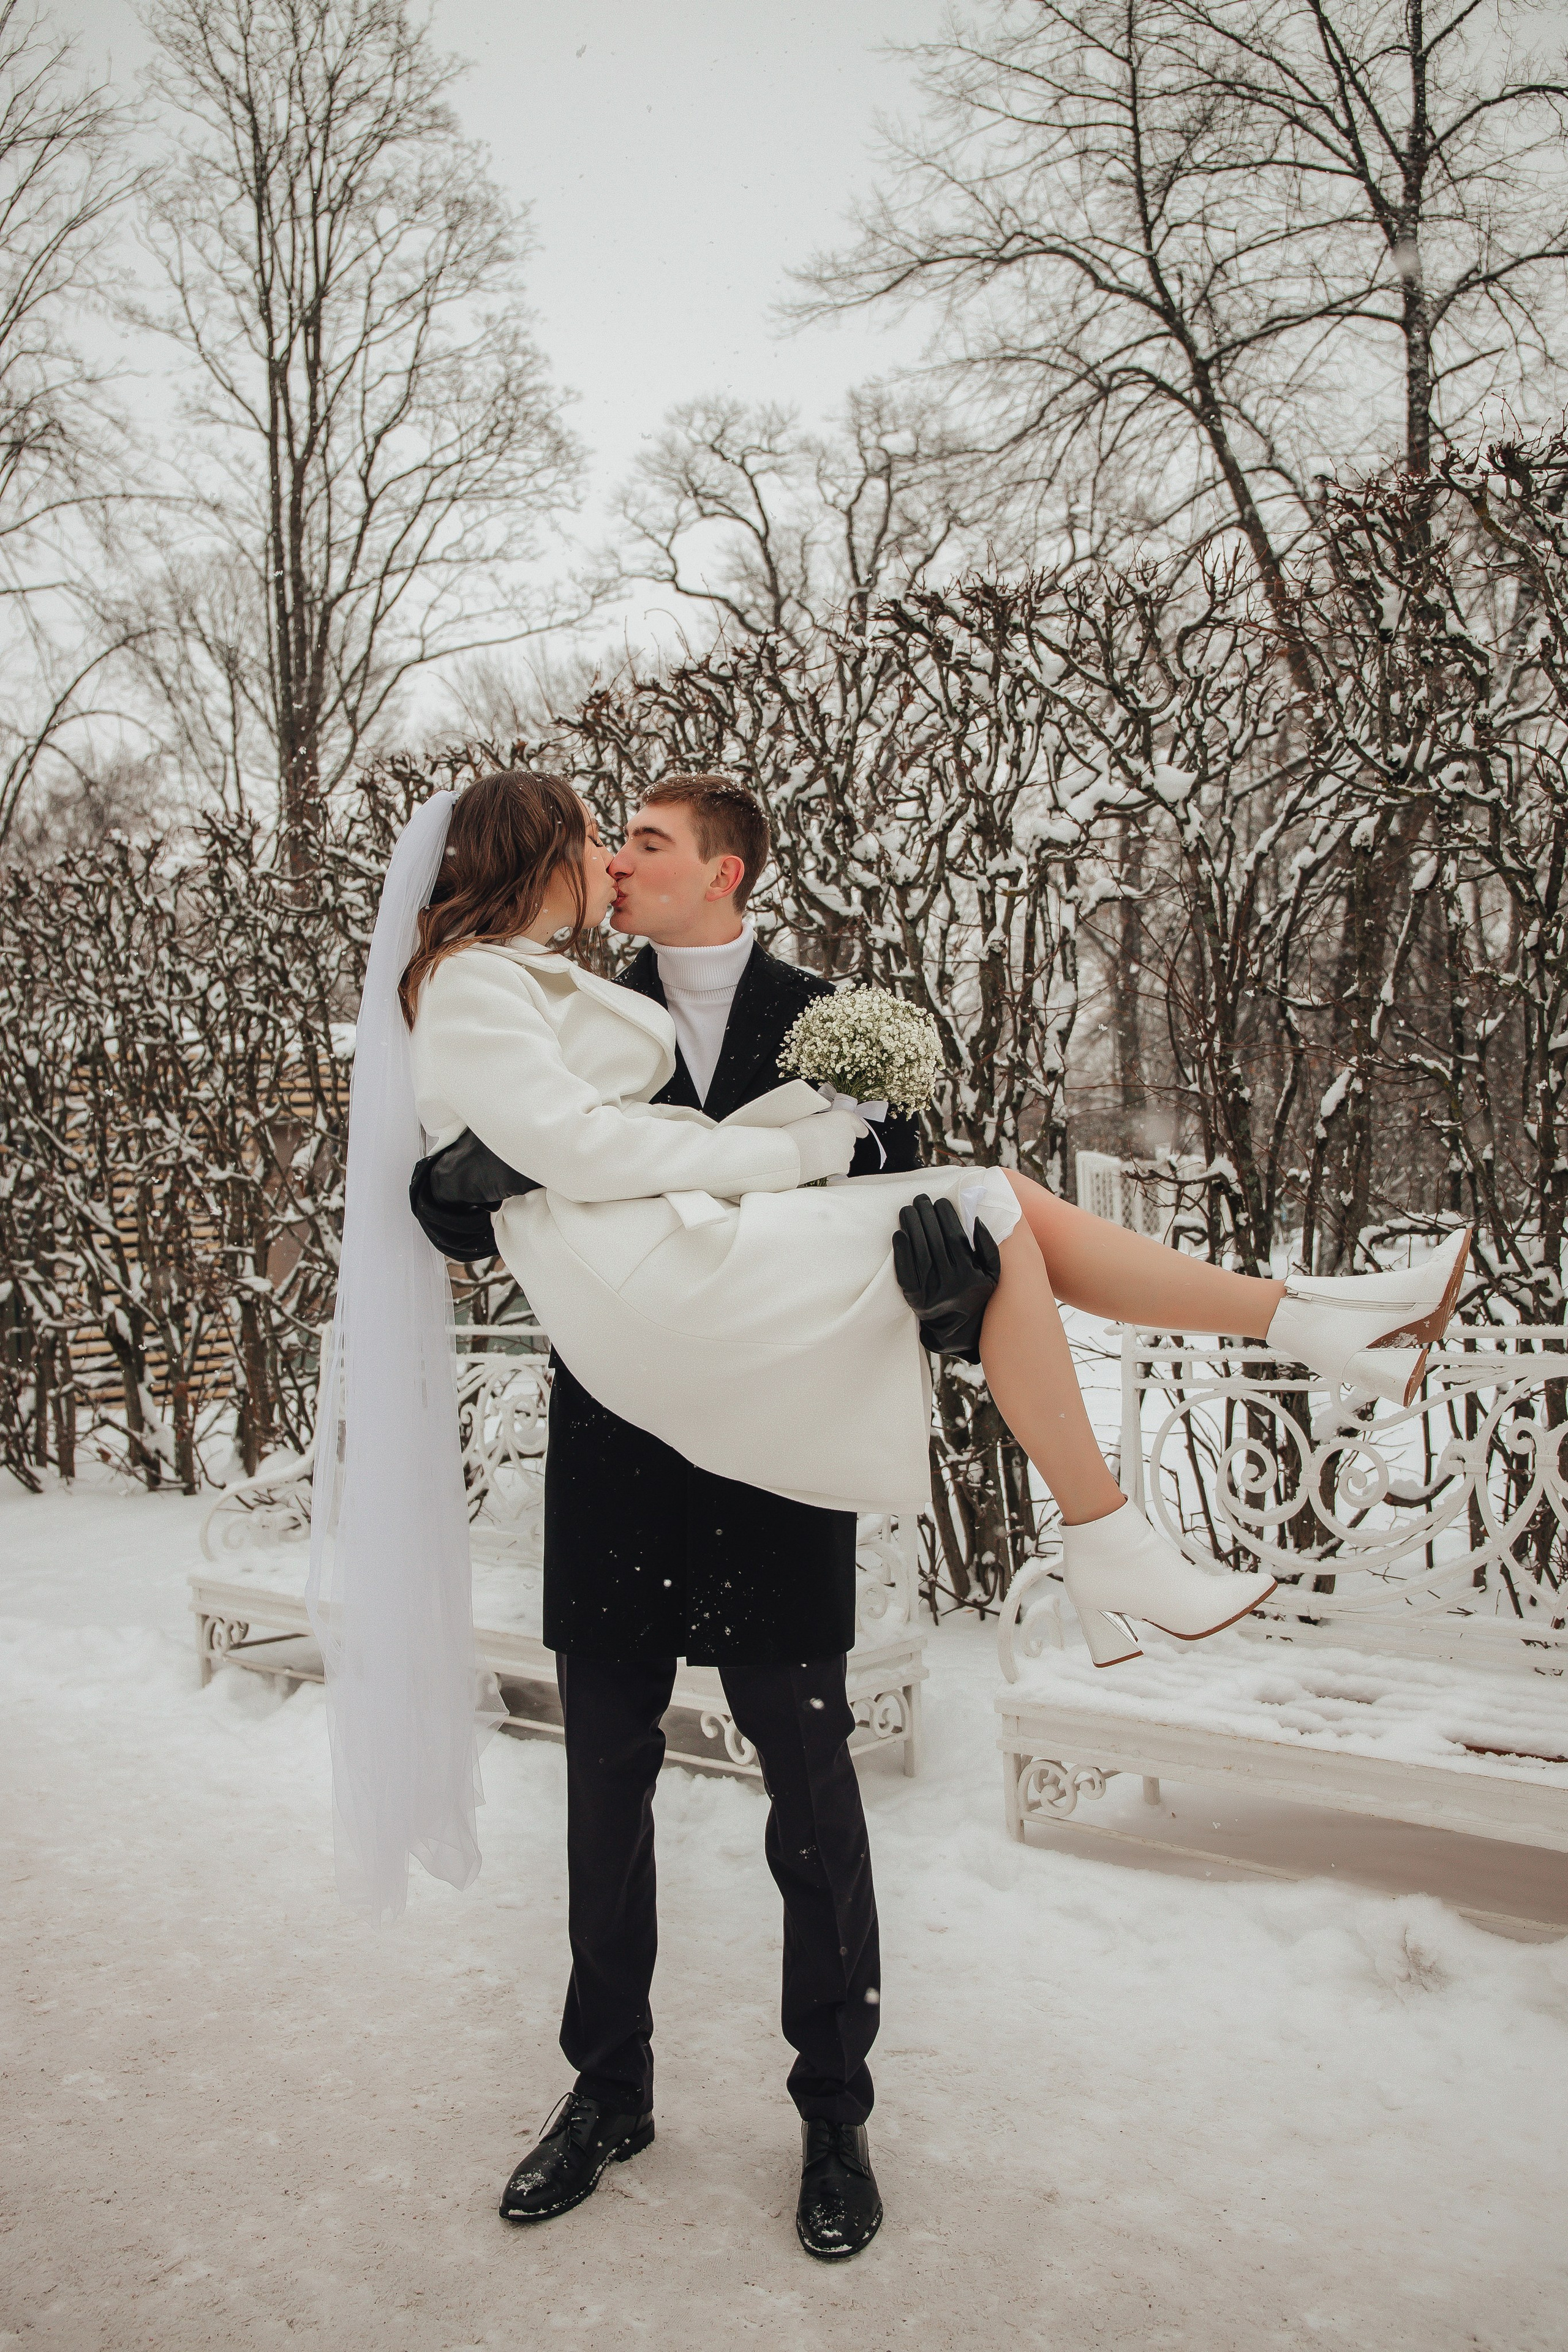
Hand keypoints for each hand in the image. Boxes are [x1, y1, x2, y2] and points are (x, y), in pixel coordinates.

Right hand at [789, 1107, 860, 1184]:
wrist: (793, 1151)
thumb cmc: (798, 1132)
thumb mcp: (813, 1119)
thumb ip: (825, 1124)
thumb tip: (825, 1130)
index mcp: (842, 1118)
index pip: (857, 1123)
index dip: (859, 1129)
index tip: (862, 1132)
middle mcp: (849, 1134)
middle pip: (849, 1140)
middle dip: (840, 1144)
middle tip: (823, 1145)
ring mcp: (848, 1151)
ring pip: (846, 1155)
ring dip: (836, 1156)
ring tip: (818, 1155)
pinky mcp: (843, 1166)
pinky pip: (842, 1168)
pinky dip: (834, 1169)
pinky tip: (821, 1166)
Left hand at [892, 1193, 1000, 1362]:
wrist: (959, 1329)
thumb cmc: (977, 1295)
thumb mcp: (992, 1275)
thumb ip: (989, 1247)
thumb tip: (976, 1220)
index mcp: (971, 1275)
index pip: (955, 1238)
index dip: (946, 1217)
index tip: (940, 1201)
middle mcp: (951, 1284)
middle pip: (935, 1241)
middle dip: (926, 1216)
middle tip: (920, 1199)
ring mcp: (931, 1292)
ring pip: (919, 1253)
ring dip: (911, 1228)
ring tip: (907, 1210)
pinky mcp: (915, 1299)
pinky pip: (905, 1272)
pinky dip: (900, 1252)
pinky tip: (899, 1233)